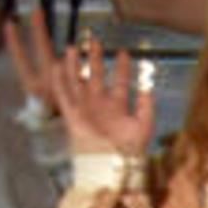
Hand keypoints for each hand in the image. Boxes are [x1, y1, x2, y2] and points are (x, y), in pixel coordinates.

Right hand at [7, 11, 155, 164]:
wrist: (113, 166)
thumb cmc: (131, 150)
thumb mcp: (144, 125)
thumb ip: (147, 105)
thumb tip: (149, 85)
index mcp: (118, 108)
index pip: (121, 82)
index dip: (123, 68)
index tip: (124, 52)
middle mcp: (101, 106)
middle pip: (97, 76)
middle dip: (96, 59)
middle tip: (94, 40)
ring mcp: (86, 110)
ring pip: (79, 82)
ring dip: (76, 66)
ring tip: (73, 48)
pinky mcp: (73, 116)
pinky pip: (65, 96)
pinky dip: (60, 82)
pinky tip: (58, 67)